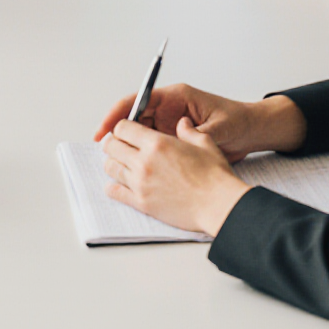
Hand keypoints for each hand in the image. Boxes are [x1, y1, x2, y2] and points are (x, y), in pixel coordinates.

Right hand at [94, 81, 304, 161]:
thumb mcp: (218, 127)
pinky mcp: (173, 141)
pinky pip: (150, 148)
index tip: (106, 129)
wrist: (252, 131)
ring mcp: (170, 126)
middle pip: (134, 118)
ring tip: (114, 162)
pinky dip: (140, 156)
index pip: (140, 100)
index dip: (119, 113)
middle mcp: (169, 110)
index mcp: (176, 98)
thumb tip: (181, 136)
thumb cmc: (237, 121)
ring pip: (139, 135)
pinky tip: (133, 169)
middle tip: (104, 150)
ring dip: (126, 146)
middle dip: (117, 132)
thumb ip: (198, 133)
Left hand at [102, 117, 247, 236]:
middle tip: (119, 145)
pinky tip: (116, 184)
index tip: (127, 130)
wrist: (217, 205)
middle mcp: (144, 162)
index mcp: (157, 143)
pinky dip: (113, 187)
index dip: (123, 126)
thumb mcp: (204, 141)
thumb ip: (188, 130)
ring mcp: (141, 184)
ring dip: (113, 163)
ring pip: (111, 168)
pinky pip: (116, 192)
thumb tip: (182, 123)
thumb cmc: (214, 176)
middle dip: (114, 143)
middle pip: (112, 146)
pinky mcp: (142, 203)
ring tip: (119, 162)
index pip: (123, 127)